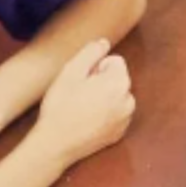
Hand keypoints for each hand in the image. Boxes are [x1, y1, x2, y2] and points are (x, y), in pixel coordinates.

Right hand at [28, 38, 134, 166]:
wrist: (56, 143)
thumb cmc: (61, 105)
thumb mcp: (70, 72)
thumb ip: (90, 52)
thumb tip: (104, 43)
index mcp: (119, 83)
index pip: (115, 61)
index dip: (96, 66)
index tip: (82, 79)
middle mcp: (129, 101)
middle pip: (117, 79)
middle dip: (101, 81)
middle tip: (79, 93)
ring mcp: (125, 120)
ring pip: (116, 97)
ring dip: (103, 98)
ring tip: (81, 107)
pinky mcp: (119, 134)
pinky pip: (115, 115)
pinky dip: (104, 114)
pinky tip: (85, 120)